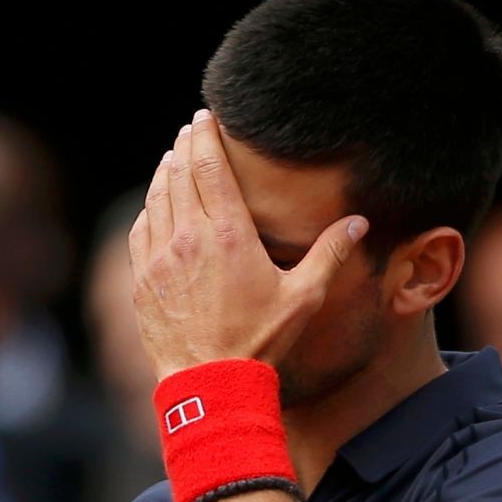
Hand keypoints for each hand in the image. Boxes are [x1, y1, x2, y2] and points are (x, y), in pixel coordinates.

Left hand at [127, 108, 368, 378]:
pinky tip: (155, 204)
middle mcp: (188, 239)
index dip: (206, 138)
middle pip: (180, 175)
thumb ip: (330, 254)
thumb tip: (359, 221)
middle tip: (190, 130)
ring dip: (165, 174)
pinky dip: (148, 209)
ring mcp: (159, 260)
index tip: (204, 118)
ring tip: (173, 159)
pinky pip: (141, 232)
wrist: (209, 384)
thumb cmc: (260, 342)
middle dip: (185, 148)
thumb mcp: (304, 296)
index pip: (211, 169)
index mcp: (228, 235)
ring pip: (156, 200)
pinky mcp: (142, 281)